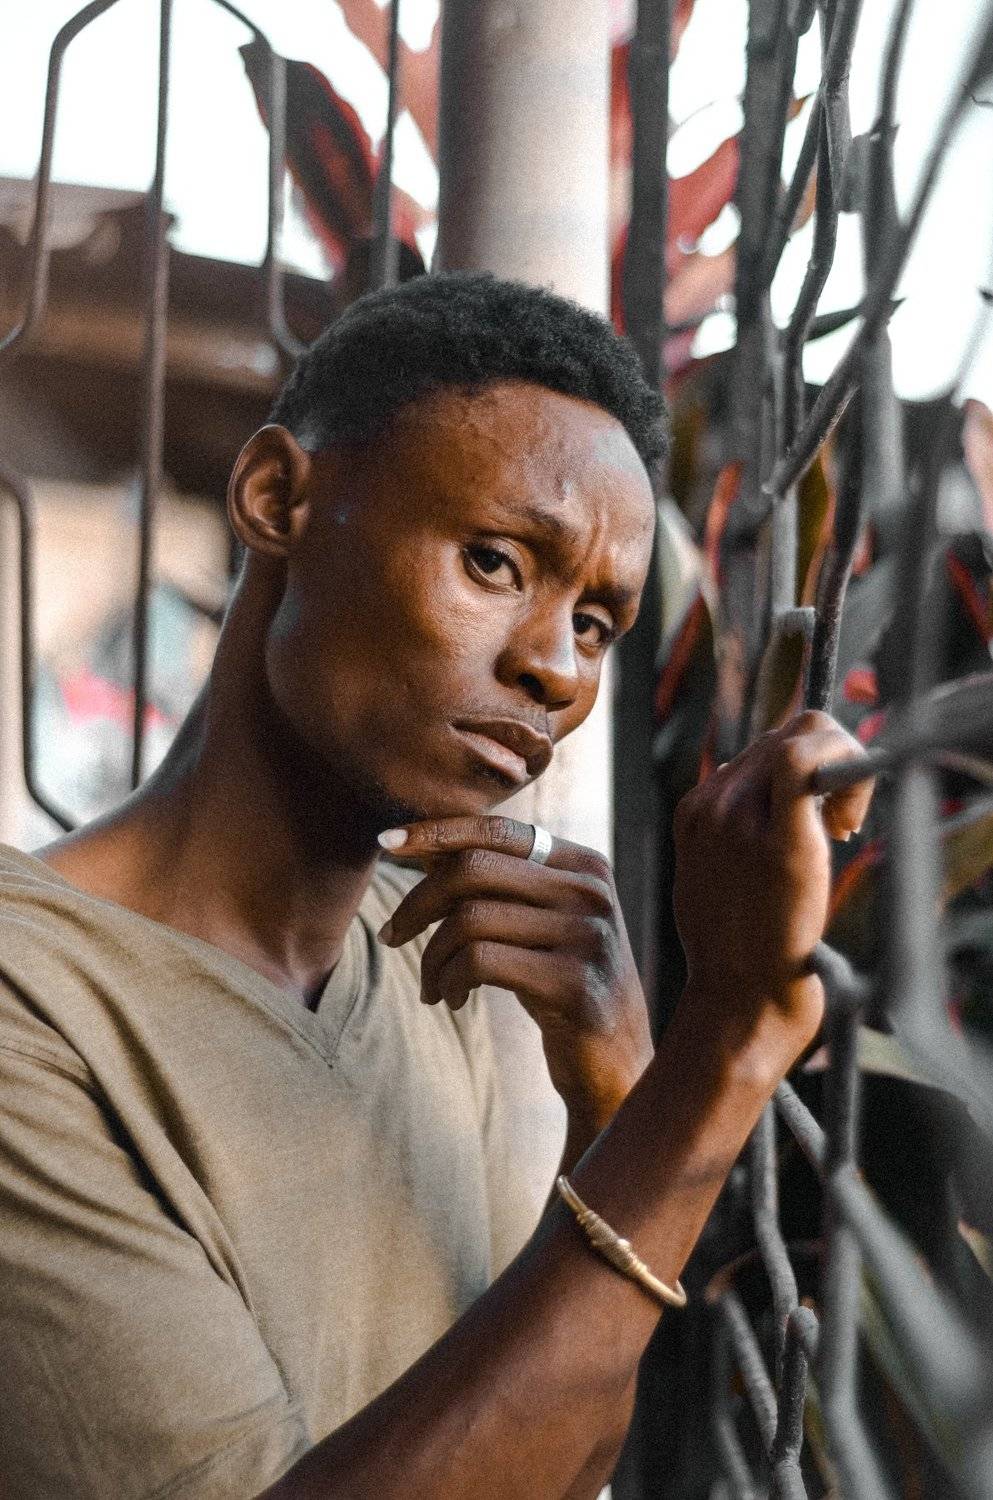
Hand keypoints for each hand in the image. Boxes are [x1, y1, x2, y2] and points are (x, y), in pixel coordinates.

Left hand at [377, 816, 652, 1133]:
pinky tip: (450, 999)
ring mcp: (587, 936)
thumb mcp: (537, 923)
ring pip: (469, 919)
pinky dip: (448, 980)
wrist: (616, 1060)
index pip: (496, 829)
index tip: (385, 842)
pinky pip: (480, 962)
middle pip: (473, 869)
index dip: (435, 831)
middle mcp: (590, 891)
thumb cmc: (560, 983)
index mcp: (583, 865)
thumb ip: (495, 882)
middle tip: (392, 936)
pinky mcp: (574, 984)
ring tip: (430, 985)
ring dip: (431, 956)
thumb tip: (420, 844)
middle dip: (417, 903)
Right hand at [672, 709, 872, 1046]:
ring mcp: (739, 816)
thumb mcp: (714, 880)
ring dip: (840, 769)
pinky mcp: (778, 838)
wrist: (739, 1001)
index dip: (804, 769)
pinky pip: (807, 758)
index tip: (821, 815)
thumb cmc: (738, 952)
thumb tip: (773, 800)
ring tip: (840, 829)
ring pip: (801, 734)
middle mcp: (713, 804)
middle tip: (839, 824)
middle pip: (785, 734)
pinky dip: (844, 764)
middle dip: (825, 765)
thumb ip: (733, 833)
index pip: (762, 750)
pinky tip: (847, 822)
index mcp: (696, 812)